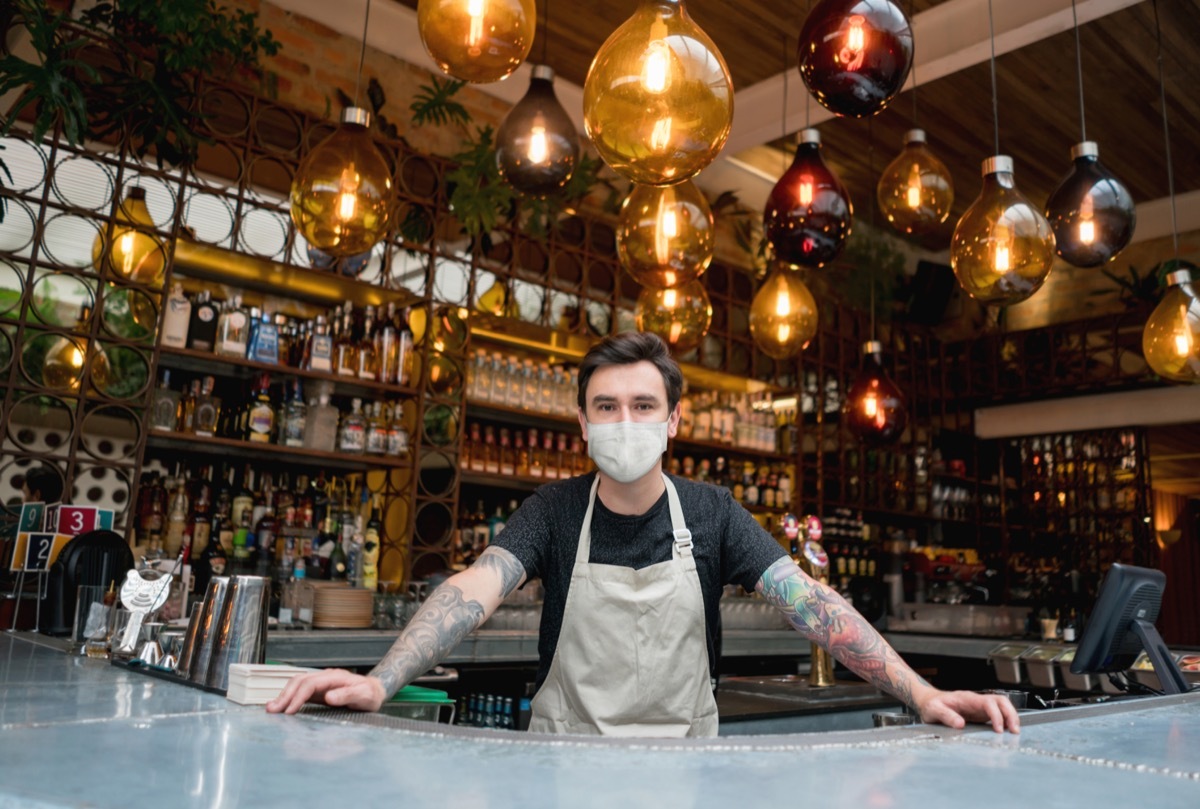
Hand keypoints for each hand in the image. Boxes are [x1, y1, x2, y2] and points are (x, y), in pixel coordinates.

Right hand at [265, 669, 386, 714]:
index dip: (298, 697)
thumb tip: (329, 697)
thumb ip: (348, 695)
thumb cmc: (370, 694)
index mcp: (335, 677)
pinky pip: (300, 691)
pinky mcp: (319, 690)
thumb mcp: (364, 696)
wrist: (375, 691)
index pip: (310, 684)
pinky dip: (289, 698)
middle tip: (272, 710)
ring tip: (271, 708)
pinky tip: (281, 706)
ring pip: (297, 684)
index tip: (289, 710)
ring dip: (283, 695)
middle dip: (285, 695)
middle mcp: (325, 678)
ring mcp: (321, 683)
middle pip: (300, 681)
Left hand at [913, 688, 1020, 733]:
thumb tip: (960, 724)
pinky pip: (997, 715)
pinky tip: (1007, 732)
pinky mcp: (980, 714)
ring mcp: (979, 707)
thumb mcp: (933, 710)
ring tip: (1015, 732)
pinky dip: (1005, 722)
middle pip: (1000, 701)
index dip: (996, 715)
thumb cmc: (931, 705)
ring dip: (1011, 717)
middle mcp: (976, 701)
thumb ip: (945, 715)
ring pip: (1002, 706)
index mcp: (967, 698)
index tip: (998, 729)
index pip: (988, 702)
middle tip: (1015, 731)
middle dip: (1010, 714)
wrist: (928, 701)